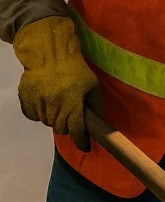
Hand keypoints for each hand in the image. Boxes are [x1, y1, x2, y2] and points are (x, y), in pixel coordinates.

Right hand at [13, 16, 101, 151]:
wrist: (51, 54)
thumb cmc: (76, 70)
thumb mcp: (92, 86)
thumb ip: (97, 106)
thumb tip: (101, 125)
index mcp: (72, 103)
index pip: (76, 130)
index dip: (81, 141)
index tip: (85, 147)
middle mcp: (54, 105)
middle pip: (60, 128)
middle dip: (67, 126)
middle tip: (70, 117)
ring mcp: (38, 102)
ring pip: (46, 122)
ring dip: (53, 119)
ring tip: (58, 106)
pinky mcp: (25, 98)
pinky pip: (33, 116)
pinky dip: (39, 114)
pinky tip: (45, 103)